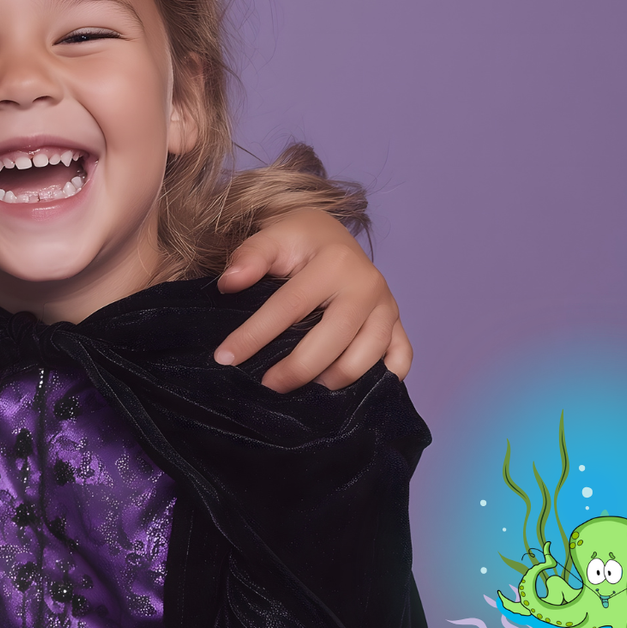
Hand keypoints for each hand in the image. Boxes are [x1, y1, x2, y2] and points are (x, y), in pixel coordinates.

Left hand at [212, 208, 411, 391]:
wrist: (331, 235)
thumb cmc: (299, 240)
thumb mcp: (272, 236)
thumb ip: (249, 256)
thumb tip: (229, 283)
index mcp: (335, 262)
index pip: (289, 307)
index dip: (254, 335)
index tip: (225, 358)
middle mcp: (368, 285)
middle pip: (334, 338)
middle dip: (297, 369)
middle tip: (267, 387)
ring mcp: (387, 306)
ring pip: (369, 355)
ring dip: (336, 379)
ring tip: (305, 392)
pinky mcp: (398, 322)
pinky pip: (401, 358)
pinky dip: (384, 378)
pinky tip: (351, 391)